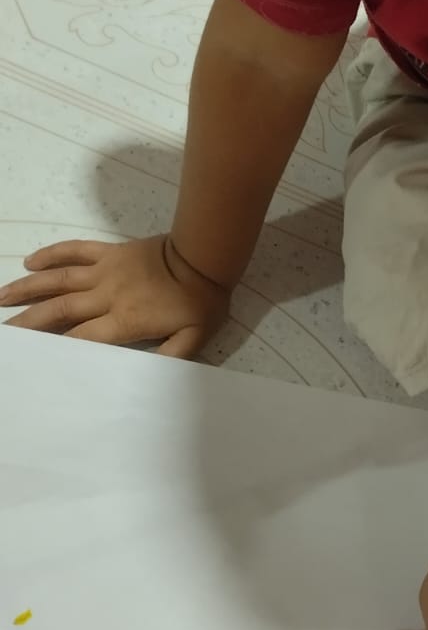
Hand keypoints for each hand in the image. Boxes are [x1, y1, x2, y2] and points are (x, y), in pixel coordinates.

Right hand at [0, 234, 229, 356]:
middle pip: (58, 310)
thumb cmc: (201, 300)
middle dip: (28, 322)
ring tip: (0, 298)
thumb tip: (147, 379)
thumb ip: (170, 359)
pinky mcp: (109, 251)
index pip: (82, 338)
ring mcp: (105, 271)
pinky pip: (75, 250)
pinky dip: (51, 254)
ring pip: (58, 280)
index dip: (56, 347)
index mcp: (124, 320)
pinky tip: (30, 261)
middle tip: (5, 332)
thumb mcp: (193, 338)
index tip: (33, 356)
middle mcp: (106, 296)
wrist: (205, 256)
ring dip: (27, 288)